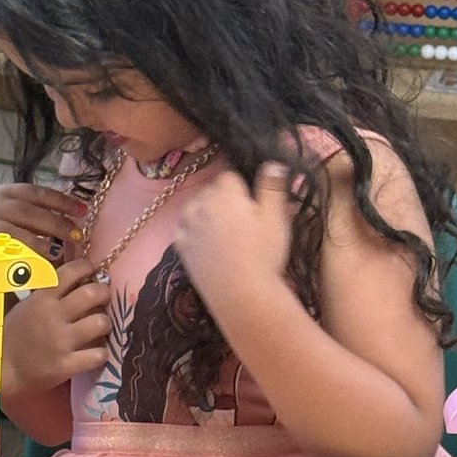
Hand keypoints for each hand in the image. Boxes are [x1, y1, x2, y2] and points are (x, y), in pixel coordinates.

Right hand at [0, 184, 85, 256]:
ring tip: (60, 252)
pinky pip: (7, 248)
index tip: (82, 211)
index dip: (62, 201)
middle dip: (58, 223)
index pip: (39, 192)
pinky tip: (35, 263)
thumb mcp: (1, 209)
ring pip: (22, 230)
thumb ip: (27, 214)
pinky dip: (23, 255)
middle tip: (76, 237)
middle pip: (34, 211)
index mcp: (5, 191)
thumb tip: (64, 223)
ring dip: (43, 241)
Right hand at [1, 259, 112, 394]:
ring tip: (100, 327)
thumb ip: (48, 295)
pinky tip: (95, 353)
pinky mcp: (67, 365)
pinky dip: (101, 353)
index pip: (71, 272)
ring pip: (101, 322)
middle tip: (104, 298)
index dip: (88, 267)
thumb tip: (76, 282)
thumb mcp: (25, 307)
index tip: (93, 270)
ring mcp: (61, 341)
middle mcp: (54, 315)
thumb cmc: (12, 336)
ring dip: (105, 323)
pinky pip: (98, 354)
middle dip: (104, 293)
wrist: (2, 370)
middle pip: (93, 293)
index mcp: (42, 298)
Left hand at [174, 162, 293, 311]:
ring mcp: (187, 226)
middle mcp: (201, 205)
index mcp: (224, 194)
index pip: (228, 176)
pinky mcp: (180, 247)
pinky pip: (183, 228)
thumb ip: (272, 187)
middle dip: (224, 198)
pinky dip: (192, 229)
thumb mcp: (276, 217)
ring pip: (194, 207)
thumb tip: (272, 163)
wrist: (241, 293)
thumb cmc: (264, 253)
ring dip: (205, 211)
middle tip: (243, 219)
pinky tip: (207, 240)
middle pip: (210, 190)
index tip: (252, 202)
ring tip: (224, 229)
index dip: (241, 187)